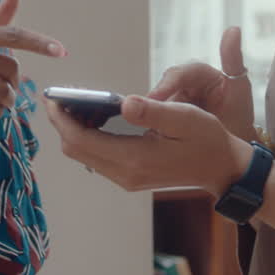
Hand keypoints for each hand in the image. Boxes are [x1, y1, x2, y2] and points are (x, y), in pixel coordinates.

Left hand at [45, 95, 250, 198]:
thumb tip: (124, 102)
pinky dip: (88, 138)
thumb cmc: (207, 140)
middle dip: (62, 123)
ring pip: (84, 155)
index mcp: (134, 159)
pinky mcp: (130, 176)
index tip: (52, 98)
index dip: (61, 119)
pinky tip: (95, 117)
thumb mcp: (185, 119)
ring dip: (74, 130)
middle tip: (59, 97)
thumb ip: (153, 111)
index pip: (81, 141)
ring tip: (76, 103)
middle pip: (76, 150)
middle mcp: (125, 174)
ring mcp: (127, 178)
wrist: (223, 169)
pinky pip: (98, 157)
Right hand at [148, 26, 253, 139]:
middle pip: (162, 88)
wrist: (235, 148)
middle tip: (143, 115)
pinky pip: (154, 116)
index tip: (155, 99)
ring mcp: (174, 101)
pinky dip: (150, 122)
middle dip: (153, 101)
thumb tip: (234, 29)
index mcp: (200, 74)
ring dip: (149, 112)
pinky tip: (145, 132)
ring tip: (143, 126)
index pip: (180, 73)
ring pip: (155, 103)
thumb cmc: (239, 116)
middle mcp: (183, 85)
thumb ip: (234, 59)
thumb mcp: (239, 89)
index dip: (166, 85)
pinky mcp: (167, 115)